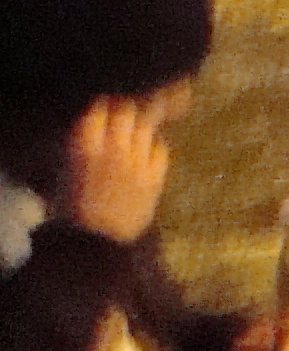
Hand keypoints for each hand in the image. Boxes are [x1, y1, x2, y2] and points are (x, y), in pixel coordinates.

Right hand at [56, 96, 169, 244]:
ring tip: (135, 135)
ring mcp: (137, 162)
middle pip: (126, 110)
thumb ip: (83, 147)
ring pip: (146, 126)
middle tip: (123, 116)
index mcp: (83, 149)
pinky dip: (154, 146)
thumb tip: (96, 123)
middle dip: (125, 109)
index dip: (103, 105)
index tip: (104, 107)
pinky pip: (160, 148)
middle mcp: (112, 150)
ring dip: (141, 126)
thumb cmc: (72, 212)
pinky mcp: (155, 176)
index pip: (98, 108)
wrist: (95, 245)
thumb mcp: (65, 175)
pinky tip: (146, 153)